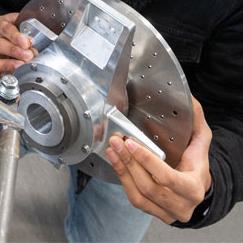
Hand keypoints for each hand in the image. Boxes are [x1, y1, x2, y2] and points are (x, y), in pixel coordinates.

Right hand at [0, 12, 34, 86]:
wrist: (4, 34)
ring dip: (7, 65)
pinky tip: (11, 82)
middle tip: (28, 55)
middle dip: (13, 51)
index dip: (15, 36)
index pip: (3, 28)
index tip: (26, 42)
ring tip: (20, 66)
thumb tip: (42, 33)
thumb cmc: (15, 28)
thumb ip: (28, 26)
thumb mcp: (20, 21)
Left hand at [104, 96, 211, 223]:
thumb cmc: (195, 163)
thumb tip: (187, 99)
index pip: (168, 178)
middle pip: (149, 187)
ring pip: (138, 195)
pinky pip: (134, 199)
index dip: (147, 161)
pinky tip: (115, 161)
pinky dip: (122, 179)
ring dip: (122, 170)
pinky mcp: (153, 212)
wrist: (195, 187)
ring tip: (112, 150)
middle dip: (129, 162)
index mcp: (194, 188)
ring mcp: (167, 213)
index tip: (130, 142)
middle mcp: (181, 205)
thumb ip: (195, 122)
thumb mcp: (200, 142)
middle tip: (115, 142)